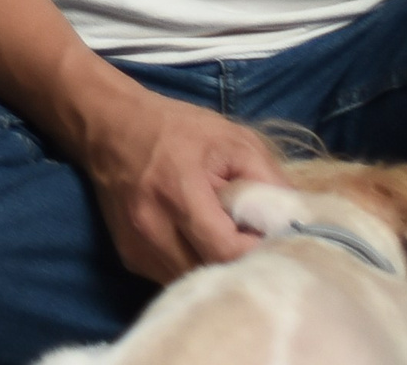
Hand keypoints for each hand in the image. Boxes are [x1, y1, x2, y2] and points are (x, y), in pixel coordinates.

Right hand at [74, 88, 285, 282]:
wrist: (107, 124)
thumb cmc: (175, 128)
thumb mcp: (232, 139)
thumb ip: (269, 179)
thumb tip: (299, 222)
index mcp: (178, 192)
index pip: (227, 251)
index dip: (257, 254)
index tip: (274, 243)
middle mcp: (152, 226)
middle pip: (211, 274)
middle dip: (240, 267)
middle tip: (256, 248)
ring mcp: (137, 245)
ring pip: (192, 282)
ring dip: (216, 271)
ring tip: (228, 245)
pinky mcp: (129, 256)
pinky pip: (171, 278)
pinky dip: (192, 268)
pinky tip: (200, 246)